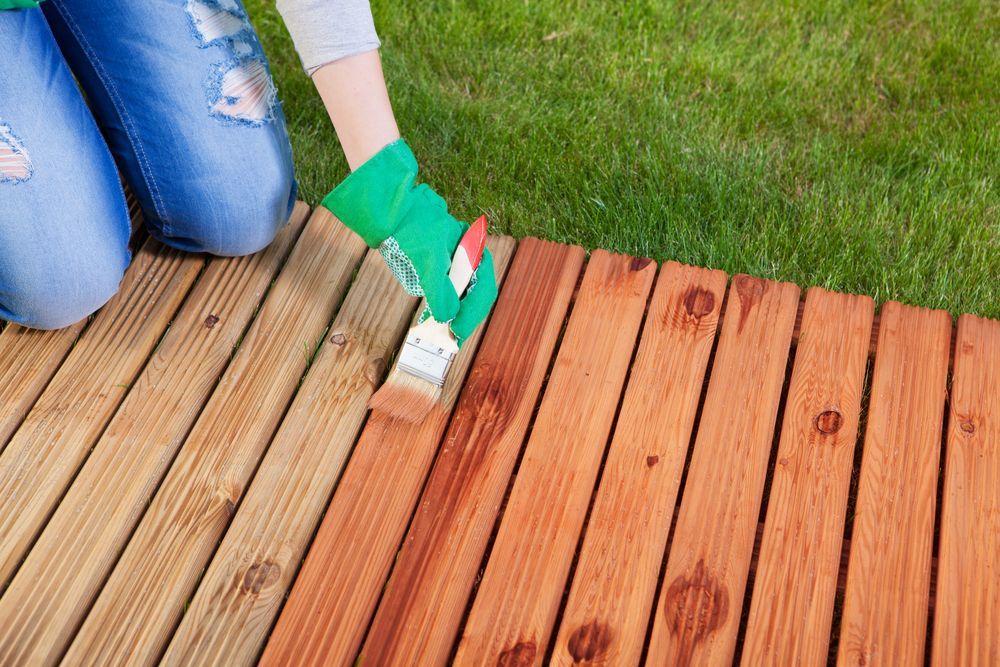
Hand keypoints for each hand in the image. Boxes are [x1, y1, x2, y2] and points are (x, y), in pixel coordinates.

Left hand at [321, 139, 497, 344]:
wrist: (388, 210)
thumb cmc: (412, 230)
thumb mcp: (428, 263)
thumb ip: (441, 292)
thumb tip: (448, 317)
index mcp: (474, 251)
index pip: (484, 289)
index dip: (473, 314)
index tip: (458, 333)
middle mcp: (469, 256)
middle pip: (476, 293)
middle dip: (466, 316)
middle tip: (452, 338)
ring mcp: (455, 260)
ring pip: (464, 293)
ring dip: (457, 313)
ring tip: (446, 332)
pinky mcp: (439, 264)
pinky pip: (449, 289)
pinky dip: (445, 305)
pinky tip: (437, 317)